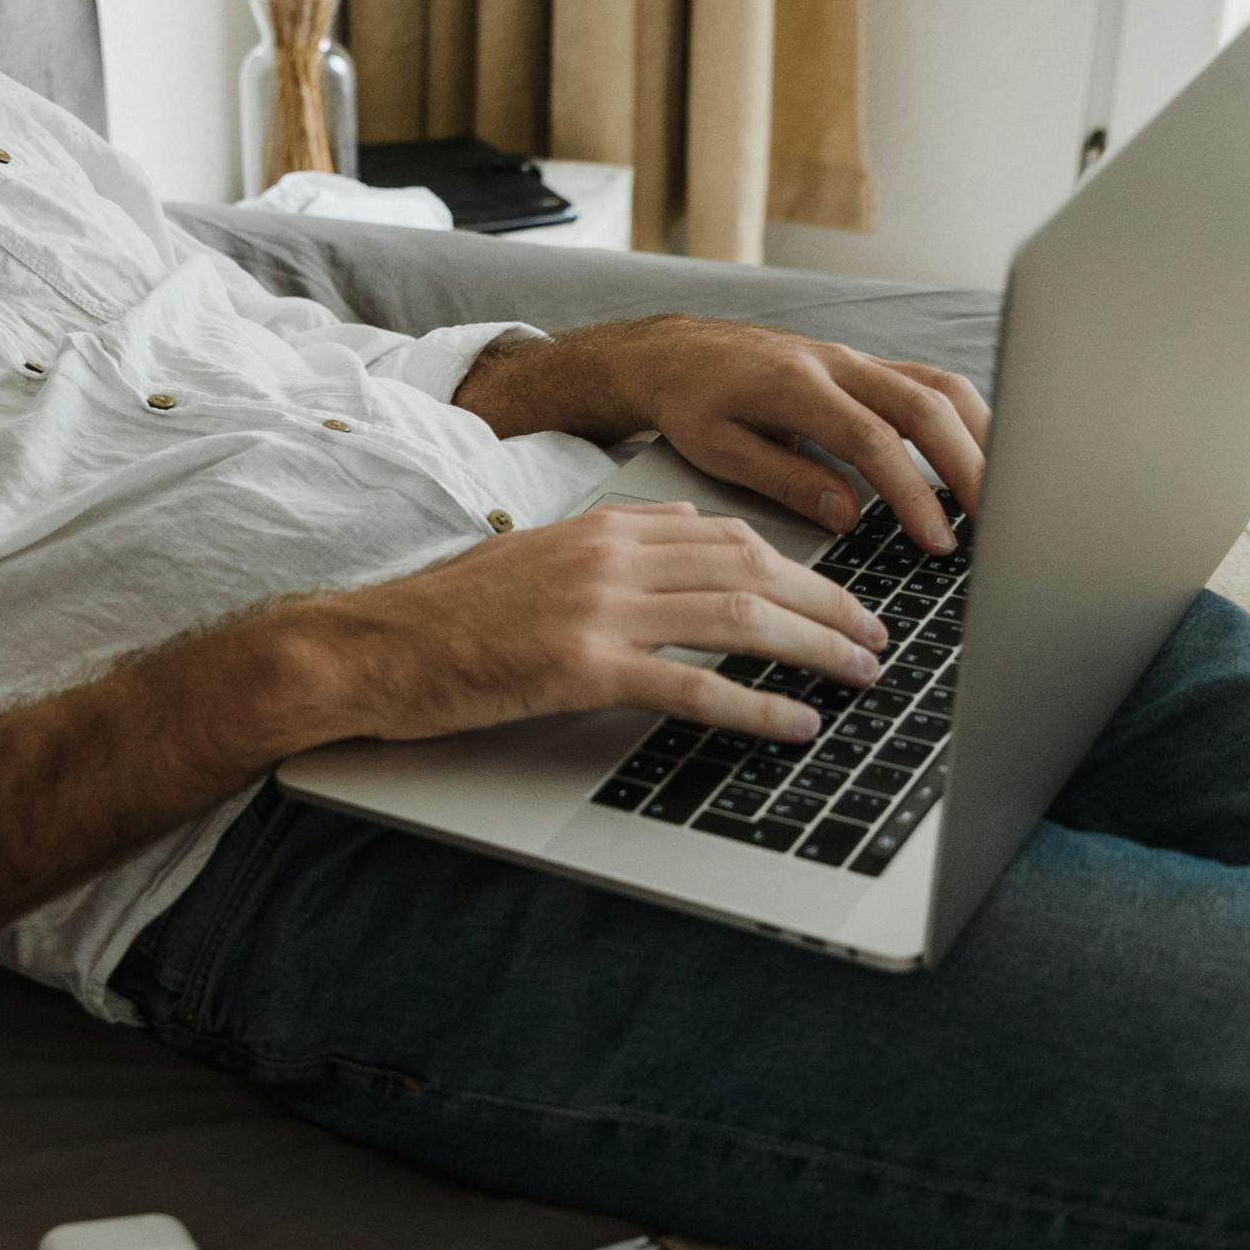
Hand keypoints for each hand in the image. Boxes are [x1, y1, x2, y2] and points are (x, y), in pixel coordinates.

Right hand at [277, 502, 889, 747]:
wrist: (373, 647)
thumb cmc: (448, 615)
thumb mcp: (539, 554)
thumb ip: (616, 541)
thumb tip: (690, 535)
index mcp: (606, 527)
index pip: (730, 534)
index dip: (800, 565)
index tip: (841, 595)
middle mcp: (612, 556)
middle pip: (753, 567)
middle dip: (829, 603)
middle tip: (876, 635)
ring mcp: (599, 609)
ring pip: (740, 617)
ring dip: (814, 648)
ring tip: (860, 675)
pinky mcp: (582, 666)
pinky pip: (694, 684)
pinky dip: (757, 704)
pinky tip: (797, 722)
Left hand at [628, 320, 986, 552]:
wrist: (678, 353)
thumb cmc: (692, 403)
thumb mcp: (719, 452)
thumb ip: (786, 480)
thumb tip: (848, 515)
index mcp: (795, 386)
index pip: (872, 440)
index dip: (911, 492)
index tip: (935, 540)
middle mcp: (836, 363)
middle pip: (926, 405)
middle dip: (969, 465)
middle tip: (996, 522)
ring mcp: (857, 360)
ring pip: (940, 385)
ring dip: (981, 436)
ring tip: (1004, 492)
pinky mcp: (867, 366)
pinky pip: (930, 383)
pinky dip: (965, 419)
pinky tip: (982, 455)